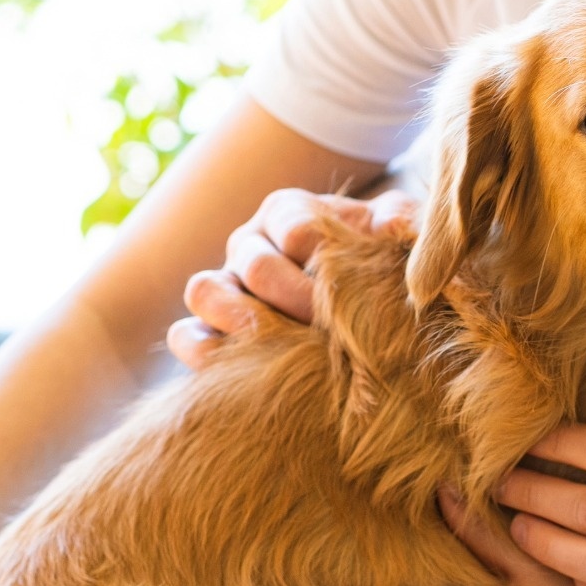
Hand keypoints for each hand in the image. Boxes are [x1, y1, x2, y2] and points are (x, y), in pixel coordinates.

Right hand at [167, 187, 417, 365]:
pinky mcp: (206, 326)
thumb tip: (395, 225)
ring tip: (286, 351)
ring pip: (205, 290)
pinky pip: (185, 335)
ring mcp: (223, 284)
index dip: (324, 261)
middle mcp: (249, 242)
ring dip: (244, 323)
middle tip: (330, 332)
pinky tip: (244, 374)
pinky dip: (204, 353)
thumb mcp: (391, 238)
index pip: (296, 229)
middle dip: (296, 301)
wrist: (354, 307)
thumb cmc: (372, 265)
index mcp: (289, 212)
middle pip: (256, 265)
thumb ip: (400, 223)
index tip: (353, 290)